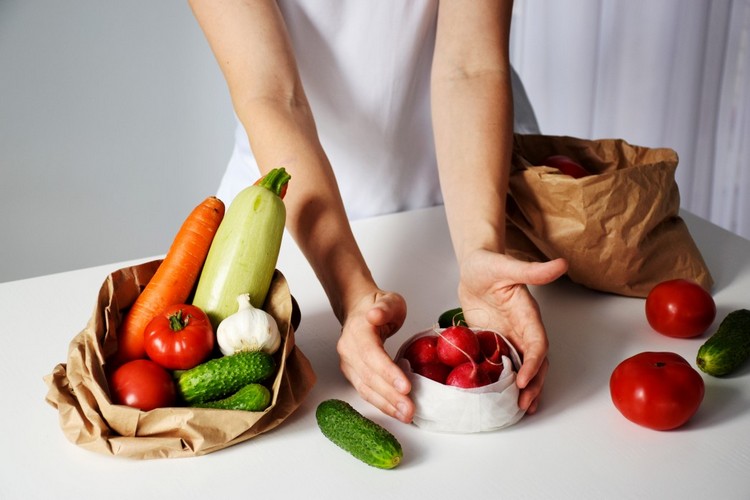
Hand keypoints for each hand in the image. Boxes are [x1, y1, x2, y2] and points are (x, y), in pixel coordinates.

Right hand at [336, 290, 412, 422]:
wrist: (359, 309)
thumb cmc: (378, 305)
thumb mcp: (388, 300)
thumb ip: (385, 307)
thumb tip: (374, 315)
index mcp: (358, 330)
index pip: (372, 354)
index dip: (388, 373)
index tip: (406, 387)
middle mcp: (348, 349)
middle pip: (368, 376)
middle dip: (390, 396)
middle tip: (410, 409)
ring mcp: (348, 363)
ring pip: (365, 388)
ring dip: (386, 405)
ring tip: (406, 415)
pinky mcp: (352, 374)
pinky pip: (366, 391)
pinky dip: (382, 404)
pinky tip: (397, 412)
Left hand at [458, 250, 567, 413]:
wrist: (473, 266)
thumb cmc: (487, 263)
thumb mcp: (505, 266)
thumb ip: (532, 270)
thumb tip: (562, 264)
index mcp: (528, 314)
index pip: (537, 344)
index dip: (533, 363)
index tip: (524, 380)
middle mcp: (523, 329)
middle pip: (536, 362)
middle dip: (534, 384)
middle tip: (525, 404)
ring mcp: (510, 336)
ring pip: (524, 368)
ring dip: (526, 388)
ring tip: (522, 409)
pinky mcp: (496, 341)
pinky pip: (505, 365)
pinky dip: (508, 382)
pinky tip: (504, 398)